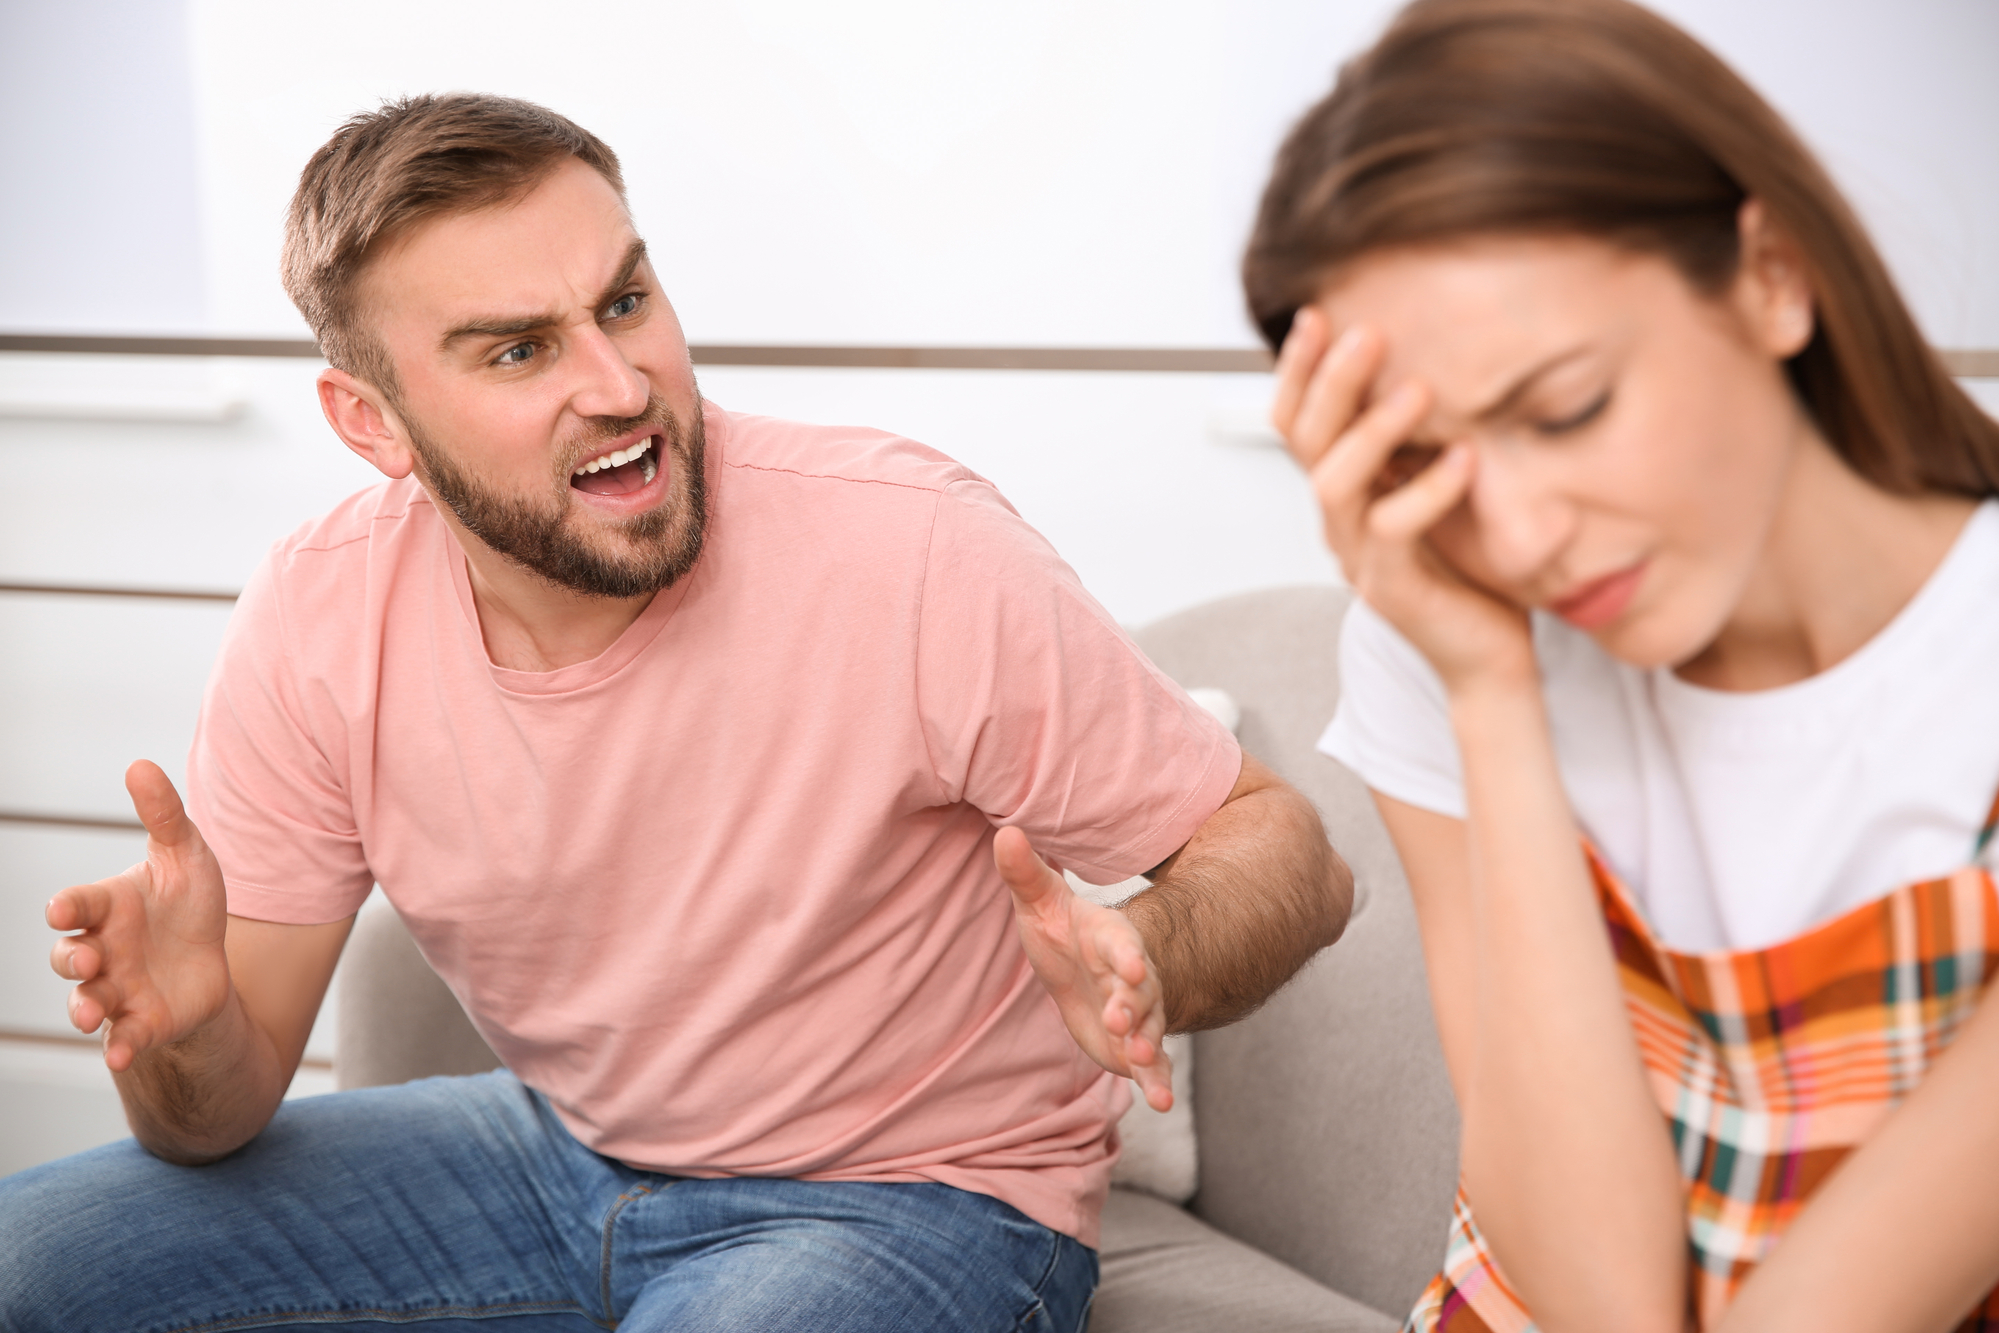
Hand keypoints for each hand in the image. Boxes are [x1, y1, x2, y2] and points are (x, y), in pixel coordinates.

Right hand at [47, 761, 232, 1072]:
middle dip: (70, 959)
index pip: (79, 905)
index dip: (68, 907)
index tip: (62, 909)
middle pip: (68, 957)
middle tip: (86, 959)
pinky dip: (119, 1048)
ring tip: (88, 1013)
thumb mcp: (186, 855)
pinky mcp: (141, 1023)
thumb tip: (140, 764)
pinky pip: (123, 1040)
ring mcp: (117, 989)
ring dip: (82, 1008)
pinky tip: (119, 1057)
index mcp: (109, 907)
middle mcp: (103, 950)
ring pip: (86, 1002)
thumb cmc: (187, 904)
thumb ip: (164, 816)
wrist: (211, 960)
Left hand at [994, 826, 1173, 1110]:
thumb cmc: (1060, 932)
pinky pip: (1153, 1065)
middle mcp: (1132, 976)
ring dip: (1150, 1046)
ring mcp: (1139, 1012)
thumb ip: (1024, 872)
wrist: (1082, 970)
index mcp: (1110, 939)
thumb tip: (1004, 832)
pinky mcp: (1136, 1045)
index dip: (1126, 955)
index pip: (1121, 944)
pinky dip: (1158, 1083)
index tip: (1130, 967)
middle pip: (1139, 990)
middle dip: (1134, 1005)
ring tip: (1144, 1063)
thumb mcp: (1038, 902)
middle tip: (1121, 1020)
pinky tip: (1162, 1104)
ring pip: (1150, 1028)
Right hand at [1272, 308, 1532, 692]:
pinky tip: (1467, 458)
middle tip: (1367, 333)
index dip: (1299, 370)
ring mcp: (1359, 554)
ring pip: (1336, 483)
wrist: (1487, 656)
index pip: (1298, 422)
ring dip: (1371, 430)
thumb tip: (1441, 360)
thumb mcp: (1443, 486)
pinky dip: (1428, 490)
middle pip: (1308, 442)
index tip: (1318, 313)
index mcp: (1346, 492)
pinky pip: (1394, 531)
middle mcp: (1339, 520)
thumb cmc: (1471, 569)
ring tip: (1417, 388)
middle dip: (1331, 382)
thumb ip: (1427, 439)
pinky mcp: (1392, 586)